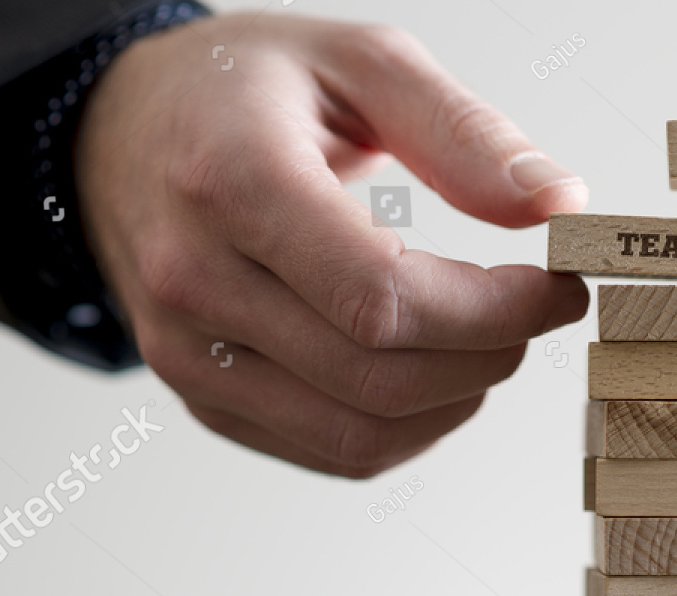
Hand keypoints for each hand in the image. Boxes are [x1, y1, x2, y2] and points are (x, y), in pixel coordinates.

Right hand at [75, 13, 588, 476]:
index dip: (496, 311)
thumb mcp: (356, 62)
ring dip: (457, 400)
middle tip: (531, 310)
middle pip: (381, 377)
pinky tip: (432, 369)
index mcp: (233, 182)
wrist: (119, 133)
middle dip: (490, 354)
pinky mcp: (206, 399)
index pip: (385, 298)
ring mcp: (191, 353)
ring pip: (362, 434)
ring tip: (485, 337)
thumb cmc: (237, 93)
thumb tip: (557, 204)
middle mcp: (197, 281)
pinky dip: (410, 426)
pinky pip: (335, 452)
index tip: (556, 289)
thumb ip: (462, 132)